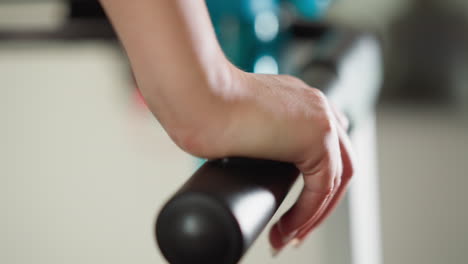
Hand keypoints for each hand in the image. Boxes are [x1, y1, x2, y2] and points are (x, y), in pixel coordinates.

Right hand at [173, 66, 354, 252]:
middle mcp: (315, 107)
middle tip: (294, 228)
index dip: (311, 180)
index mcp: (297, 100)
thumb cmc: (203, 107)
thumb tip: (240, 161)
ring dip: (313, 214)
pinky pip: (322, 189)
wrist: (200, 97)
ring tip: (287, 237)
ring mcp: (320, 119)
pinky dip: (305, 214)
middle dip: (318, 202)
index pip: (321, 146)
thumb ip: (250, 135)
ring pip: (335, 179)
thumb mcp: (235, 123)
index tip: (291, 205)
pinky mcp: (318, 137)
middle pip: (336, 164)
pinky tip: (285, 228)